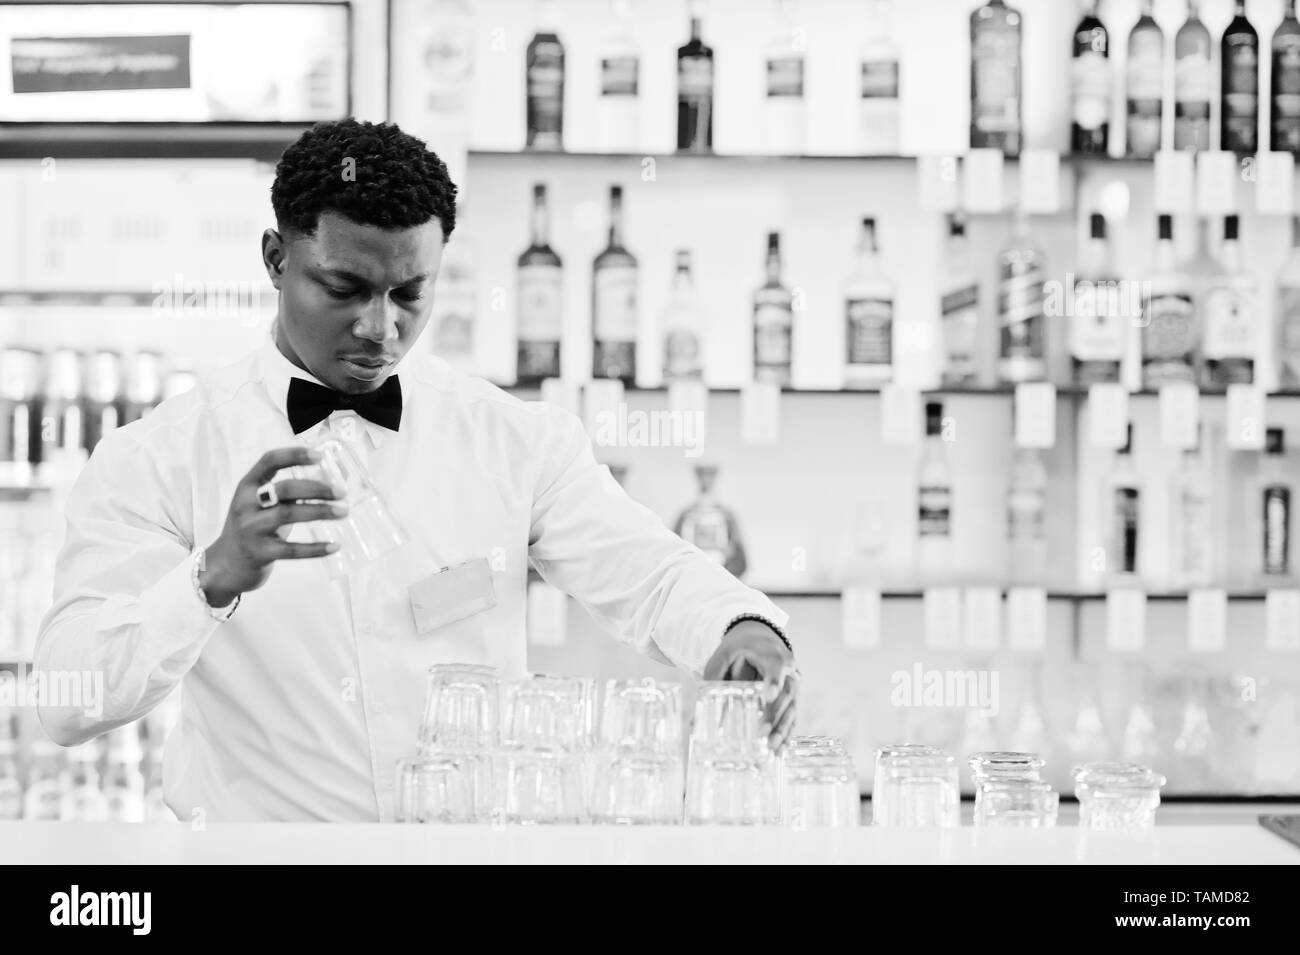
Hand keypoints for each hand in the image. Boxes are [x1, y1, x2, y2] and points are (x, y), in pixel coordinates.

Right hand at [199, 447, 345, 606]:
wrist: (226, 563)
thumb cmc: (254, 526)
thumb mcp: (262, 503)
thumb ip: (288, 491)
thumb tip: (331, 483)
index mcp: (247, 486)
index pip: (269, 461)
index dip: (294, 455)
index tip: (320, 455)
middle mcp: (246, 504)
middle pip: (285, 488)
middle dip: (316, 488)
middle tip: (342, 492)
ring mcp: (251, 529)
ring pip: (288, 514)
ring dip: (320, 511)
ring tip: (344, 511)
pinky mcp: (259, 553)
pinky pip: (291, 550)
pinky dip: (315, 548)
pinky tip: (335, 546)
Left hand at [703, 620, 797, 752]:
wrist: (760, 636)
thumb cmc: (742, 646)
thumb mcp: (724, 654)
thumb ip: (714, 677)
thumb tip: (701, 706)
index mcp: (772, 655)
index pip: (776, 668)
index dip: (774, 681)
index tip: (768, 696)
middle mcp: (789, 671)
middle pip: (786, 694)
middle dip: (775, 715)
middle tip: (763, 733)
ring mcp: (792, 685)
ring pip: (791, 708)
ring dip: (783, 729)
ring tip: (772, 748)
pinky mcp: (791, 698)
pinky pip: (791, 716)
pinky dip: (786, 733)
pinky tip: (780, 750)